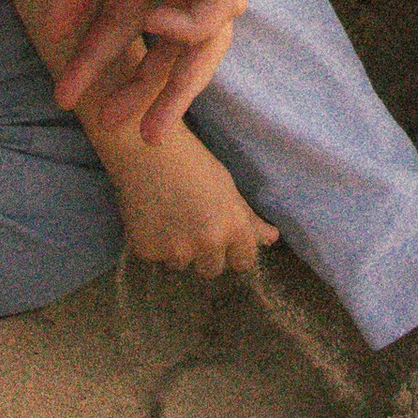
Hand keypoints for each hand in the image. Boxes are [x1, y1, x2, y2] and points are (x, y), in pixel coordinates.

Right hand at [43, 0, 243, 136]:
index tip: (67, 94)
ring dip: (177, 79)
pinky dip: (193, 26)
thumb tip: (61, 36)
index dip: (98, 57)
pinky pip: (222, 0)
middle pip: (173, 38)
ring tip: (147, 120)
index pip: (125, 17)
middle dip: (147, 86)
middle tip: (118, 129)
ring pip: (206, 33)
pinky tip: (153, 31)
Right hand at [97, 121, 277, 277]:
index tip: (223, 238)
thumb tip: (272, 238)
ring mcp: (176, 250)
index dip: (234, 251)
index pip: (244, 263)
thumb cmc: (192, 161)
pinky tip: (150, 215)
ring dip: (178, 248)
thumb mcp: (226, 187)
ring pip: (182, 264)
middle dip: (205, 253)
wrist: (146, 148)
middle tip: (192, 223)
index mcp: (234, 227)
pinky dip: (153, 242)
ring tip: (169, 215)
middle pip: (212, 269)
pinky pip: (155, 256)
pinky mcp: (147, 251)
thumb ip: (248, 218)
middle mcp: (208, 244)